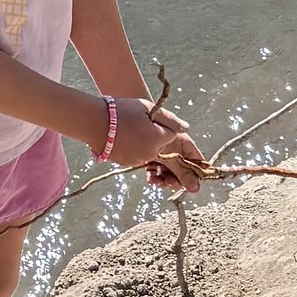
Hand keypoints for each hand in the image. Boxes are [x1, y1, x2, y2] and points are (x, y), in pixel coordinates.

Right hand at [93, 98, 210, 190]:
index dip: (189, 148)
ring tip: (163, 172)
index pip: (180, 143)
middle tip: (194, 188)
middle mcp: (151, 153)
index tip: (202, 162)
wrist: (94, 121)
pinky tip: (145, 161)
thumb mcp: (149, 108)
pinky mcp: (127, 163)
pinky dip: (146, 163)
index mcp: (160, 139)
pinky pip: (142, 163)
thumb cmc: (122, 111)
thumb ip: (170, 120)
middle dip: (182, 174)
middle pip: (171, 163)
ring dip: (162, 167)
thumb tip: (186, 128)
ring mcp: (138, 160)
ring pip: (156, 164)